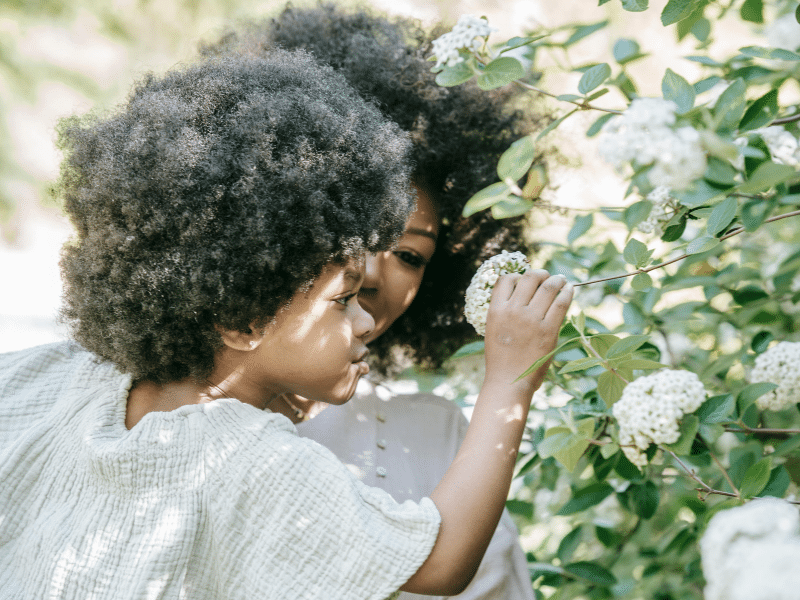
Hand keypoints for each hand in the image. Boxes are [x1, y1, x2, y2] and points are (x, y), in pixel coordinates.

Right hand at [483, 270, 572, 394]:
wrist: (508, 381)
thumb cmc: (501, 358)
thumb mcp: (494, 329)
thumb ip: (506, 312)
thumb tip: (524, 295)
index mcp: (496, 310)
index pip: (506, 279)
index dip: (517, 276)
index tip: (526, 281)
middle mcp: (513, 311)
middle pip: (529, 277)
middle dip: (540, 273)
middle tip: (548, 277)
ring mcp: (531, 319)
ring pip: (548, 286)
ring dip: (557, 279)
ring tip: (561, 281)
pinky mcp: (549, 329)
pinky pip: (561, 302)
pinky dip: (568, 292)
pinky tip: (570, 289)